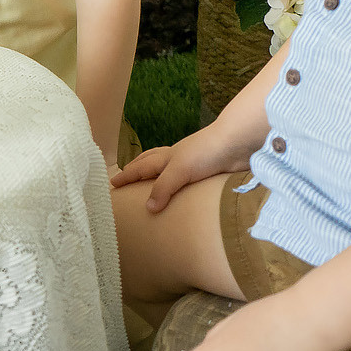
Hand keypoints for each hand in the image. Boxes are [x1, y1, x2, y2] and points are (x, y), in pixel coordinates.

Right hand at [112, 123, 255, 212]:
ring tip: (150, 183)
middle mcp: (178, 159)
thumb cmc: (206, 151)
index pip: (141, 167)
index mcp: (168, 158)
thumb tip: (148, 208)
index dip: (126, 176)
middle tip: (126, 177)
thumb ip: (164, 188)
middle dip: (137, 169)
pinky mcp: (208, 171)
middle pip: (152, 162)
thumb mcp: (180, 170)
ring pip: (169, 169)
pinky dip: (178, 183)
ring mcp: (193, 164)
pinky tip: (182, 192)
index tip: (112, 183)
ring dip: (156, 174)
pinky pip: (187, 179)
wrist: (238, 143)